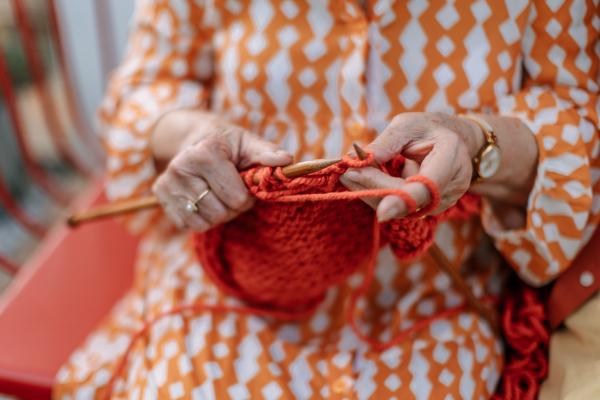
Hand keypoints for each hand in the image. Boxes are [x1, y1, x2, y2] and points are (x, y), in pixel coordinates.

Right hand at [152, 113, 292, 231]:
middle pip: (220, 213)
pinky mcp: (160, 196)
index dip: (248, 197)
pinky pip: (188, 224)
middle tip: (233, 192)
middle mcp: (181, 168)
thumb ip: (267, 153)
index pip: (236, 198)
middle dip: (233, 208)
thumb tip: (288, 161)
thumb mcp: (248, 143)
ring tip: (219, 195)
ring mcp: (167, 183)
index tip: (246, 184)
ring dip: (218, 215)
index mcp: (205, 153)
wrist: (194, 138)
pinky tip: (203, 199)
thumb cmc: (227, 143)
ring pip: (204, 222)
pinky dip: (201, 218)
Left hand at [341, 112, 481, 221]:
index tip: (381, 211)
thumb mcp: (407, 125)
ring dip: (371, 194)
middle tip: (348, 173)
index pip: (428, 186)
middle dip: (376, 188)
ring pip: (402, 208)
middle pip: (409, 199)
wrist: (454, 140)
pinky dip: (377, 196)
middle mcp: (451, 185)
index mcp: (451, 157)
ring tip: (349, 177)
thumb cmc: (429, 129)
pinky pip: (400, 207)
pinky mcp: (428, 207)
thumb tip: (356, 158)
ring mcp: (441, 200)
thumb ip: (385, 142)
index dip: (404, 199)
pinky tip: (359, 182)